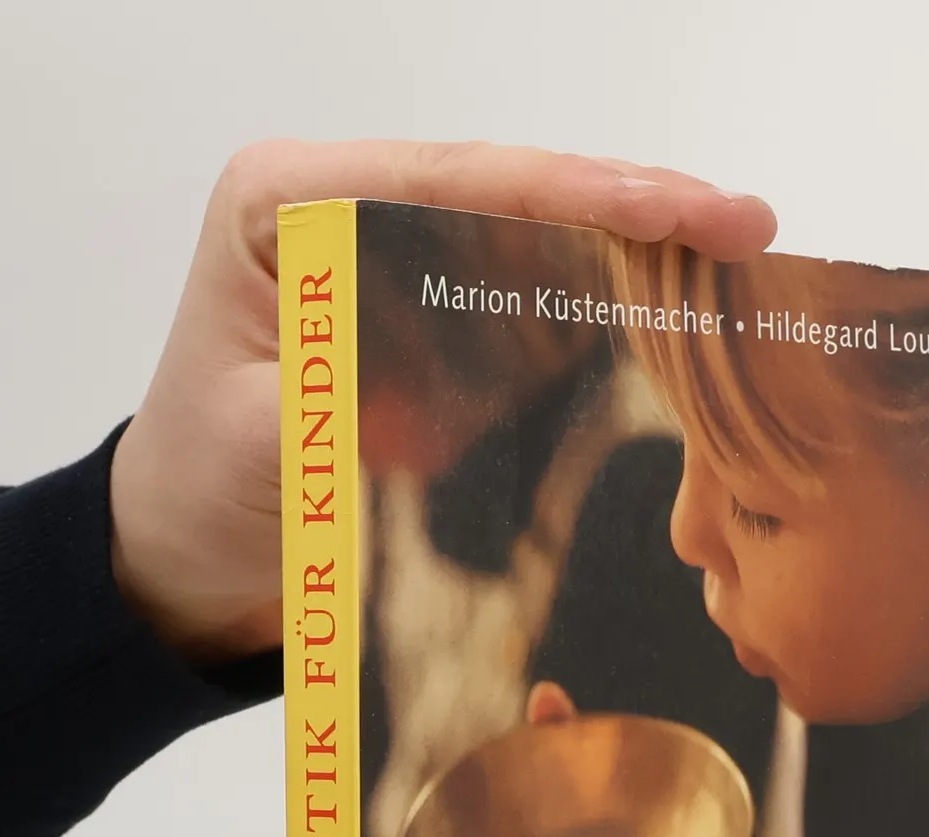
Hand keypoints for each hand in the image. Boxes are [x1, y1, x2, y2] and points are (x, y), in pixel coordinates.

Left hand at [109, 141, 777, 663]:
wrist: (182, 563)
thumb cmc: (195, 493)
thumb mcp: (258, 445)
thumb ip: (347, 401)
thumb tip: (435, 395)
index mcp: (287, 204)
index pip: (453, 181)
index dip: (574, 195)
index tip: (674, 210)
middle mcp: (345, 216)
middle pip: (509, 195)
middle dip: (630, 210)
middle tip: (745, 227)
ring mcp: (393, 272)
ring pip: (531, 244)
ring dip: (635, 256)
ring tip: (739, 261)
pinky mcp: (427, 333)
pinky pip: (526, 314)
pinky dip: (603, 319)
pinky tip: (677, 319)